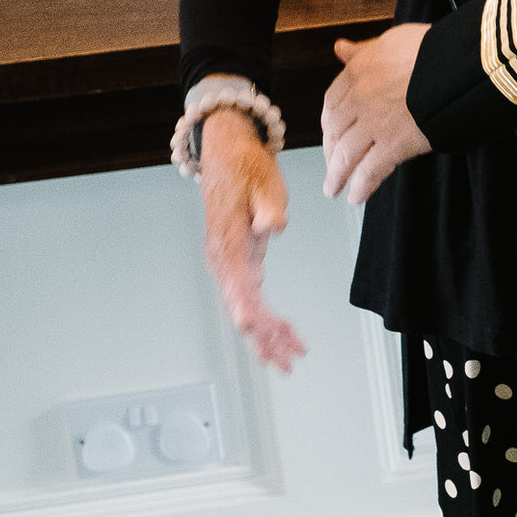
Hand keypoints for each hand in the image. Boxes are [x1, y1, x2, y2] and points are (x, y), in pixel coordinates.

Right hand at [198, 111, 306, 371]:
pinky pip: (251, 297)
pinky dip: (268, 317)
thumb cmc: (246, 168)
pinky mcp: (237, 261)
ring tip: (292, 356)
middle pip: (242, 310)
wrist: (226, 154)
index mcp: (229, 245)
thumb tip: (275, 227)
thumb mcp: (264, 182)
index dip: (250, 316)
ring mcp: (228, 263)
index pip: (238, 290)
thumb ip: (270, 208)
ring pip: (247, 308)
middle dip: (264, 339)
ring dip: (268, 335)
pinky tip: (285, 332)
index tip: (260, 336)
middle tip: (288, 362)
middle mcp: (224, 260)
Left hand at [320, 25, 432, 206]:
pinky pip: (371, 169)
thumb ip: (365, 50)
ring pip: (346, 154)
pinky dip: (361, 186)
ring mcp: (376, 123)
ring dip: (337, 175)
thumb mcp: (394, 40)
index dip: (329, 122)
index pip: (332, 101)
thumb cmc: (435, 49)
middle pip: (335, 131)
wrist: (463, 65)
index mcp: (359, 71)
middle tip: (331, 164)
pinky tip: (357, 196)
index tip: (330, 133)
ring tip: (334, 189)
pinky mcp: (395, 144)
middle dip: (330, 151)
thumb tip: (341, 49)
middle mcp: (361, 98)